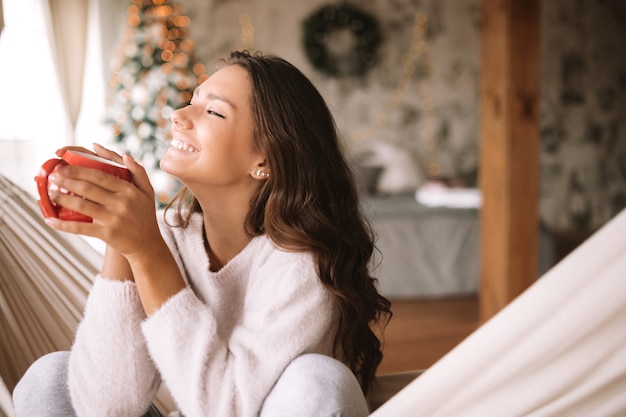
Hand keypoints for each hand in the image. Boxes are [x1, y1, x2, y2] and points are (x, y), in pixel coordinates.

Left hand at [45, 146, 162, 258]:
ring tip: (49, 194)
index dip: (79, 170)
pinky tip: (50, 220)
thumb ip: (138, 172)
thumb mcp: (148, 192)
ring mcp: (114, 219)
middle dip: (66, 181)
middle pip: (88, 188)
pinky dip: (63, 224)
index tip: (63, 166)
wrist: (148, 245)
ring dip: (62, 199)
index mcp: (129, 190)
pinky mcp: (107, 234)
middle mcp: (122, 203)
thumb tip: (125, 155)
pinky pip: (81, 228)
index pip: (100, 176)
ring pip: (82, 206)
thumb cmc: (145, 216)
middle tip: (52, 177)